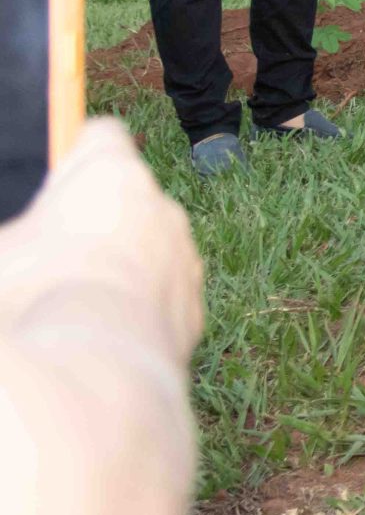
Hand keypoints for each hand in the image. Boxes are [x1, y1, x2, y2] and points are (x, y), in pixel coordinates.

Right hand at [0, 120, 202, 364]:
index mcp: (112, 175)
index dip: (72, 154)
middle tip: (48, 251)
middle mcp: (161, 206)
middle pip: (125, 197)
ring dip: (118, 263)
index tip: (50, 178)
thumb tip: (16, 241)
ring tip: (70, 300)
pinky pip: (161, 293)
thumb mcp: (1, 248)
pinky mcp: (194, 308)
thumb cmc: (31, 299)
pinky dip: (137, 305)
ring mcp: (185, 258)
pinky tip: (98, 333)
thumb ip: (14, 232)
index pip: (100, 135)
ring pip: (147, 247)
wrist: (90, 379)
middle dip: (92, 218)